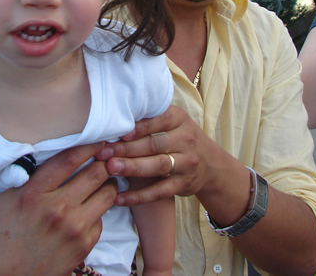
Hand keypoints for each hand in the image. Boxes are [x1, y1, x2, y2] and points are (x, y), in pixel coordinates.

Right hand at [0, 142, 117, 275]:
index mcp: (33, 194)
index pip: (70, 160)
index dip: (88, 146)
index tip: (96, 139)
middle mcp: (57, 209)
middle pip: (95, 174)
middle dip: (103, 163)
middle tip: (107, 155)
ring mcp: (73, 229)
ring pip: (106, 196)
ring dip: (106, 186)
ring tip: (104, 179)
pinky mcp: (83, 247)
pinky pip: (103, 221)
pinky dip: (100, 212)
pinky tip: (93, 207)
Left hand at [98, 106, 221, 205]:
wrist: (211, 164)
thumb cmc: (180, 138)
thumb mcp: (173, 122)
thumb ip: (150, 119)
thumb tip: (114, 118)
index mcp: (179, 119)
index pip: (158, 120)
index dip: (138, 127)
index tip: (118, 132)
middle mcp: (186, 140)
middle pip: (154, 144)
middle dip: (127, 148)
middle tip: (104, 152)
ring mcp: (187, 163)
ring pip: (158, 166)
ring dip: (132, 167)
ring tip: (111, 168)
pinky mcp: (183, 185)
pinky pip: (160, 192)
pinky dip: (139, 196)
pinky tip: (120, 198)